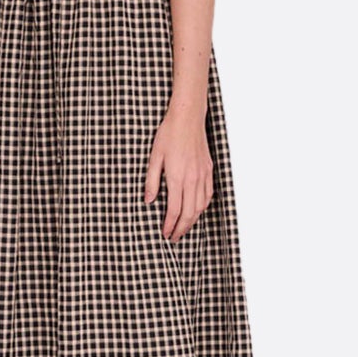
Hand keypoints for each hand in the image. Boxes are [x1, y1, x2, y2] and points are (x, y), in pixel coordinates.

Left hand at [144, 107, 213, 242]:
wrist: (187, 118)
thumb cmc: (168, 135)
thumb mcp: (154, 158)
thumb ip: (152, 181)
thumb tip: (149, 201)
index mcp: (177, 177)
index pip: (174, 210)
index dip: (170, 225)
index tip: (165, 233)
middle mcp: (192, 179)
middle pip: (189, 213)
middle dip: (182, 228)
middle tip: (174, 238)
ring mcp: (202, 175)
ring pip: (200, 206)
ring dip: (192, 220)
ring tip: (184, 228)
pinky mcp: (208, 170)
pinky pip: (208, 194)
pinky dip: (202, 207)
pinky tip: (196, 210)